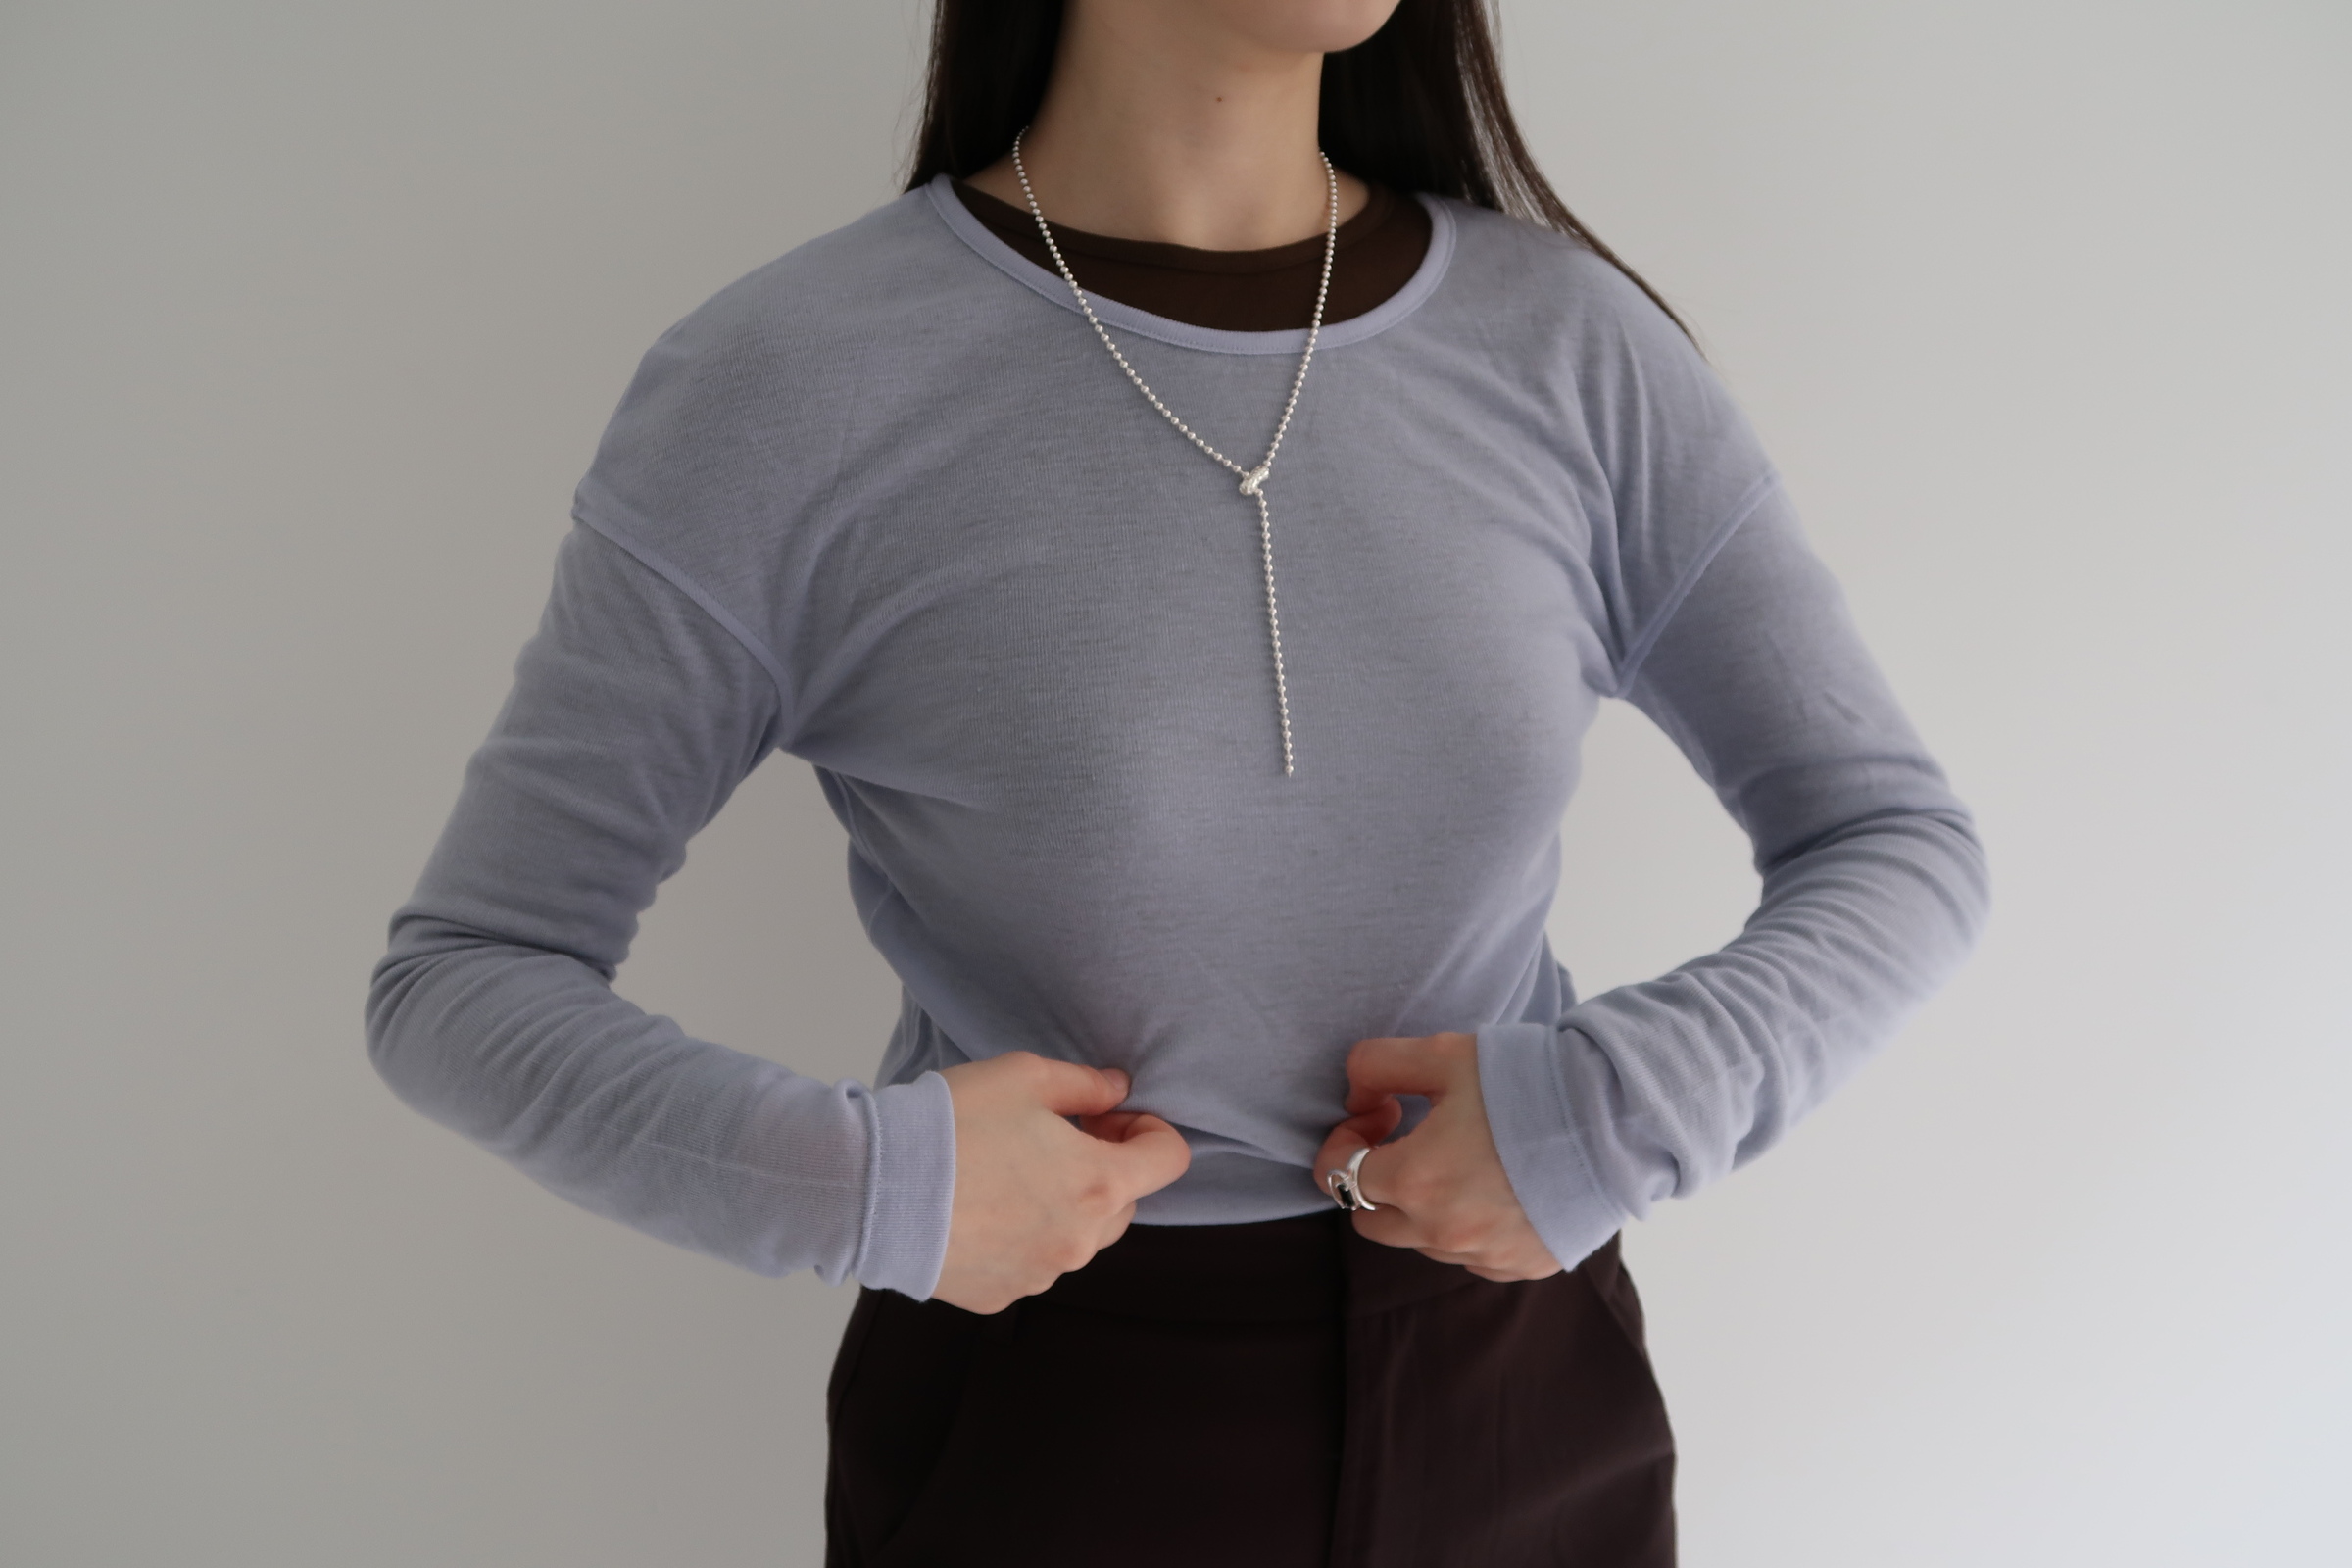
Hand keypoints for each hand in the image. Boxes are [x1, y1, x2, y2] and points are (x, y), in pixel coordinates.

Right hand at [932, 1051, 1191, 1313]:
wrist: (874, 1188)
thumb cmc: (951, 1124)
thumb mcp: (1024, 1077)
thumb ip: (1085, 1084)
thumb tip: (1117, 1090)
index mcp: (1099, 1184)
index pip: (1169, 1159)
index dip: (1148, 1130)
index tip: (1106, 1117)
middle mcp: (1080, 1241)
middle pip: (1123, 1202)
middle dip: (1102, 1168)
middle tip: (1053, 1138)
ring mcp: (1041, 1275)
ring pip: (1076, 1237)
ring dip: (1061, 1206)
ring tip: (1006, 1174)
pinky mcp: (1001, 1297)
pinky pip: (1030, 1263)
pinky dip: (1019, 1238)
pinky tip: (978, 1209)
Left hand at [1311, 1032, 1561, 1281]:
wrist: (1617, 1117)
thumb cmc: (1528, 1080)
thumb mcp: (1442, 1053)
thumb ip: (1376, 1065)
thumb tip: (1354, 1094)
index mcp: (1416, 1179)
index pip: (1340, 1177)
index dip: (1344, 1143)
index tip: (1374, 1116)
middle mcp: (1444, 1231)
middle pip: (1371, 1220)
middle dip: (1375, 1180)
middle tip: (1406, 1137)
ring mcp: (1484, 1256)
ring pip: (1421, 1239)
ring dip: (1423, 1203)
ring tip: (1461, 1154)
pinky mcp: (1521, 1266)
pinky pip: (1471, 1254)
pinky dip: (1468, 1224)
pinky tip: (1496, 1182)